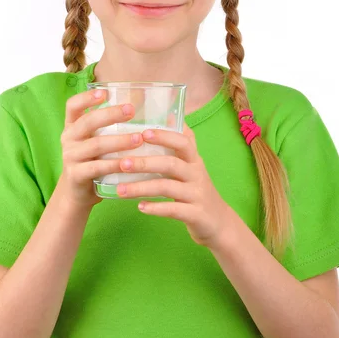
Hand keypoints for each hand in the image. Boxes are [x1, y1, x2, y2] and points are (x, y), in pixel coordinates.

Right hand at [58, 90, 143, 209]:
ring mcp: (70, 157)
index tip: (105, 93)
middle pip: (88, 122)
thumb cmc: (94, 161)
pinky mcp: (76, 175)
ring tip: (139, 139)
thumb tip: (151, 111)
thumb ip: (110, 127)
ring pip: (96, 145)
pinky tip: (129, 163)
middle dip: (111, 115)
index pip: (72, 105)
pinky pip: (97, 167)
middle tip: (131, 110)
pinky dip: (114, 165)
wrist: (76, 194)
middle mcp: (68, 138)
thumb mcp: (96, 141)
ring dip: (119, 141)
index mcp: (72, 126)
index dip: (86, 97)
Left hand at [116, 122, 232, 248]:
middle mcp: (197, 174)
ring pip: (167, 188)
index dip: (164, 136)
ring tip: (120, 189)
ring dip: (141, 187)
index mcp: (194, 159)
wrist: (218, 222)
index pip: (182, 142)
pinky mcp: (195, 214)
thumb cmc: (197, 188)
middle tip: (121, 163)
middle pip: (171, 164)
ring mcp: (197, 194)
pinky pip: (173, 210)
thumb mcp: (192, 165)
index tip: (143, 133)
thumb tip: (168, 116)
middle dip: (144, 162)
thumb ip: (181, 144)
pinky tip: (140, 207)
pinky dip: (155, 208)